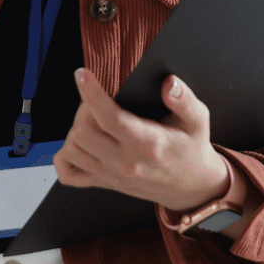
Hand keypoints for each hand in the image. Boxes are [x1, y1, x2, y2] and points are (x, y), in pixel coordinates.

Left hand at [56, 69, 231, 212]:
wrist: (191, 188)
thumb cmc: (191, 151)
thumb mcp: (198, 121)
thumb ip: (185, 100)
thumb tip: (169, 83)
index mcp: (147, 143)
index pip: (109, 118)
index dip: (91, 94)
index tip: (83, 74)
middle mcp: (125, 161)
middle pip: (83, 132)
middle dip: (83, 108)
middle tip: (97, 99)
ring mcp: (111, 175)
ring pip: (72, 150)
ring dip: (75, 129)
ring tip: (91, 119)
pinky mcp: (105, 183)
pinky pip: (69, 175)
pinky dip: (65, 158)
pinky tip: (79, 144)